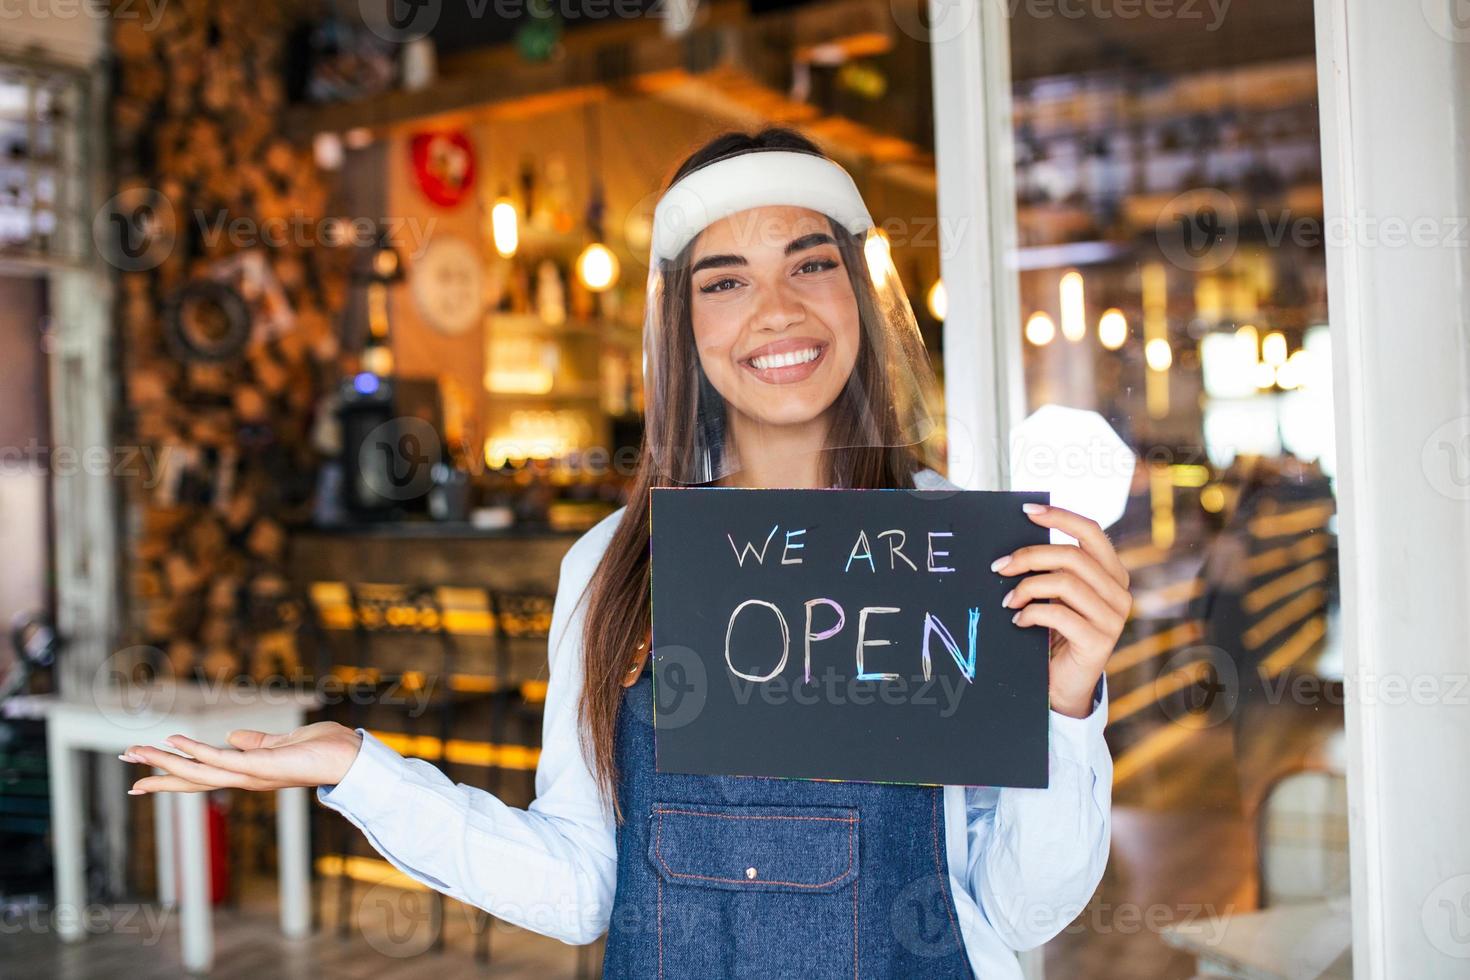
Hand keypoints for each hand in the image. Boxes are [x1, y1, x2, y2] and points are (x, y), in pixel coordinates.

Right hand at [121, 722, 363, 793]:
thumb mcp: (282, 743)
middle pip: (191, 779)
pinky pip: (221, 759)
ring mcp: (250, 776)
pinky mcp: (260, 768)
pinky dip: (196, 751)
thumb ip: (256, 742)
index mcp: (247, 772)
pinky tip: (174, 741)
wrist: (350, 758)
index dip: (172, 774)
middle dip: (157, 773)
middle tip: (124, 762)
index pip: (203, 774)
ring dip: (165, 761)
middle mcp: (244, 779)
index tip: (141, 776)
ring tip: (135, 751)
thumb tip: (233, 736)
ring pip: (198, 771)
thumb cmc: (323, 750)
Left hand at [993, 503, 1130, 718]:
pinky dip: (1031, 614)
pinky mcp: (1099, 641)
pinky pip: (1059, 614)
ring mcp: (1113, 618)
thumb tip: (1015, 545)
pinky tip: (1018, 622)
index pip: (1091, 531)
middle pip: (1071, 555)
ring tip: (1008, 601)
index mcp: (1112, 573)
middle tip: (999, 567)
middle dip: (1028, 557)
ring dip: (1026, 588)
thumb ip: (1051, 570)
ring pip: (1064, 583)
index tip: (1027, 511)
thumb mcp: (1056, 595)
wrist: (1063, 683)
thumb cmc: (1056, 633)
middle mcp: (1119, 592)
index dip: (1059, 516)